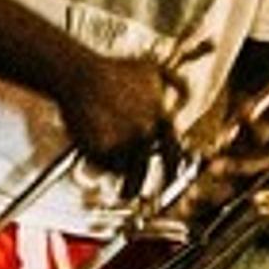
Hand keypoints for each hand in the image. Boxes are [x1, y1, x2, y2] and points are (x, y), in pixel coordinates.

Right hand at [52, 42, 208, 182]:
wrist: (80, 74)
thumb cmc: (114, 70)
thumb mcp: (152, 69)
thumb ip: (177, 83)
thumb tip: (188, 101)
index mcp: (162, 118)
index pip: (175, 154)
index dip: (173, 170)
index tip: (171, 179)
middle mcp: (145, 133)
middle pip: (151, 170)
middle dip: (153, 188)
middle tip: (148, 198)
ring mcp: (122, 142)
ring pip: (129, 174)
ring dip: (129, 186)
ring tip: (126, 194)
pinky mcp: (100, 150)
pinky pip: (106, 168)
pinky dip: (106, 169)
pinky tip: (102, 163)